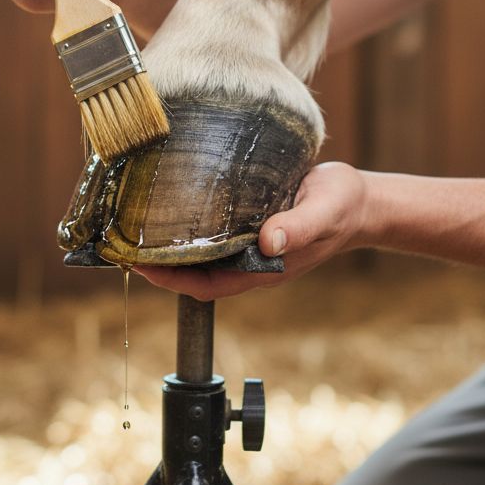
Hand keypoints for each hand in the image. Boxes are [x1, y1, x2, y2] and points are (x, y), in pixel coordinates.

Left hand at [134, 162, 370, 299]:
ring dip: (169, 244)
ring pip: (200, 252)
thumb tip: (267, 240)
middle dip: (157, 263)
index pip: (205, 283)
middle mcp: (249, 260)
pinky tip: (170, 204)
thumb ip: (297, 227)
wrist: (362, 201)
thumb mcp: (323, 213)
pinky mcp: (250, 223)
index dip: (169, 279)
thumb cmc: (343, 207)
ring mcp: (248, 244)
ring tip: (135, 223)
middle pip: (193, 271)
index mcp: (262, 268)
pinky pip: (212, 231)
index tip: (137, 265)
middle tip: (122, 241)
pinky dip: (188, 224)